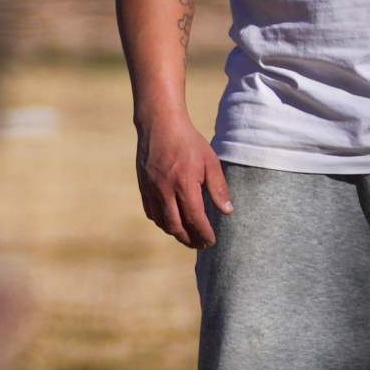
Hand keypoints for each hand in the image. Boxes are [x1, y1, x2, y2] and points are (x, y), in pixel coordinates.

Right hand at [135, 112, 232, 247]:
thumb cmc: (189, 142)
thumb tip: (227, 212)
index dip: (204, 233)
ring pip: (162, 222)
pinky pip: (151, 212)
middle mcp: (165, 190)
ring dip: (175, 233)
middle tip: (200, 245)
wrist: (159, 124)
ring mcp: (151, 189)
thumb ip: (218, 188)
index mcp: (185, 184)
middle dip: (190, 240)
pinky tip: (171, 222)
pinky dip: (161, 222)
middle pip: (176, 226)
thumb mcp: (210, 161)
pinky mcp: (143, 186)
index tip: (211, 241)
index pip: (195, 219)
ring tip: (187, 236)